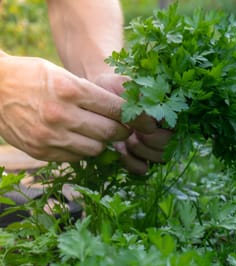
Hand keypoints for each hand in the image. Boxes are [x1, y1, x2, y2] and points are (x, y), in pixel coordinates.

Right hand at [0, 56, 129, 161]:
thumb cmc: (33, 77)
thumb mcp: (63, 75)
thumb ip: (91, 93)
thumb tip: (125, 113)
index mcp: (71, 90)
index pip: (116, 109)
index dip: (132, 116)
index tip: (139, 119)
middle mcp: (61, 115)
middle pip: (110, 132)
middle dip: (122, 131)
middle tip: (123, 129)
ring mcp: (50, 136)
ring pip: (96, 149)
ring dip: (101, 142)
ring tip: (97, 133)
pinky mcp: (41, 151)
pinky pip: (76, 157)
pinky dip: (81, 150)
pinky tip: (77, 138)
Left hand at [93, 73, 172, 174]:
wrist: (97, 101)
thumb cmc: (112, 90)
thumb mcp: (123, 84)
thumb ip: (141, 95)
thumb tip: (153, 117)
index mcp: (168, 109)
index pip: (177, 123)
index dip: (160, 123)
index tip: (144, 118)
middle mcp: (167, 130)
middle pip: (170, 142)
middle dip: (148, 138)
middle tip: (133, 130)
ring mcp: (155, 147)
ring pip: (160, 157)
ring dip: (139, 149)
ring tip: (124, 137)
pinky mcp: (142, 160)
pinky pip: (143, 169)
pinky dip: (131, 162)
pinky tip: (120, 150)